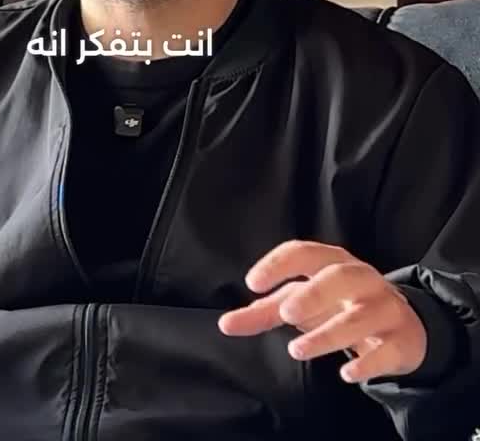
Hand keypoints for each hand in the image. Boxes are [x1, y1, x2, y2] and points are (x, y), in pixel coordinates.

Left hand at [218, 241, 426, 382]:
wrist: (401, 325)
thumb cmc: (340, 306)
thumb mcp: (304, 302)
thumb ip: (265, 312)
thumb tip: (225, 323)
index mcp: (333, 262)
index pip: (304, 252)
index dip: (278, 264)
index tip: (252, 282)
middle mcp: (361, 279)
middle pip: (340, 276)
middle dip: (314, 293)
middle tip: (286, 313)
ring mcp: (384, 308)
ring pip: (360, 317)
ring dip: (328, 334)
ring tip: (297, 349)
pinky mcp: (400, 340)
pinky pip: (386, 350)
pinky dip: (367, 362)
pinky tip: (347, 374)